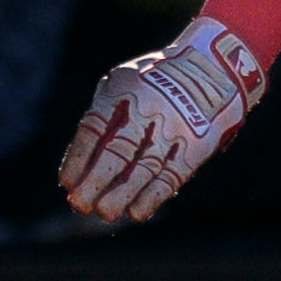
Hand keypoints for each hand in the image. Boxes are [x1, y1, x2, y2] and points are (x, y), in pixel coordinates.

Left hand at [58, 21, 267, 223]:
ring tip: (105, 213)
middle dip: (96, 181)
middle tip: (79, 205)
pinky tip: (137, 212)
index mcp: (123, 93)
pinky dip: (153, 196)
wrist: (213, 67)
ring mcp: (172, 130)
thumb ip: (102, 114)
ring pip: (144, 169)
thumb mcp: (123, 80)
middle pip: (117, 153)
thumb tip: (80, 165)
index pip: (94, 129)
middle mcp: (147, 112)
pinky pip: (172, 176)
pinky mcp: (194, 147)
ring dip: (122, 195)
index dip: (78, 158)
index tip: (67, 183)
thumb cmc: (154, 79)